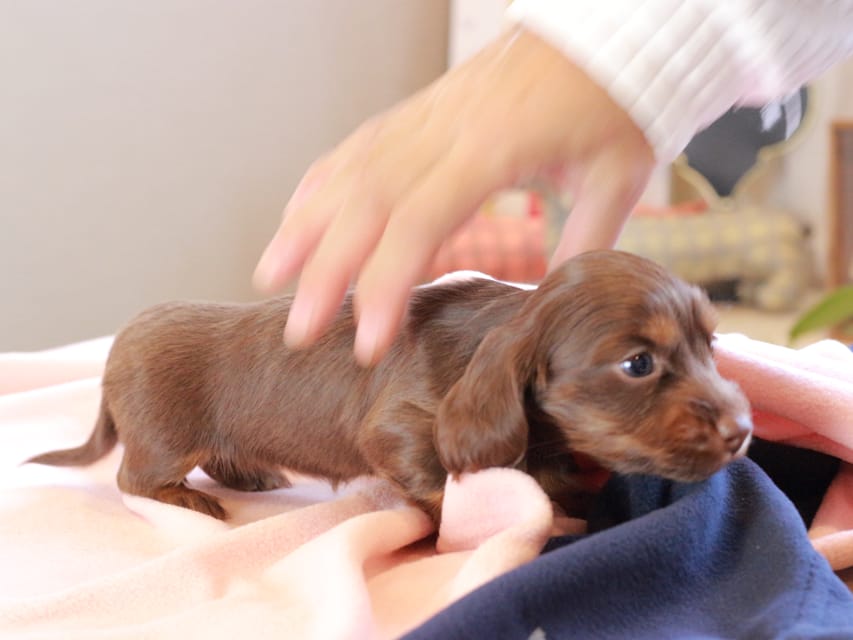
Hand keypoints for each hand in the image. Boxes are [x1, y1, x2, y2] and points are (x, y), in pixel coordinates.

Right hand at [254, 28, 654, 365]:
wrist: (608, 28)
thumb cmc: (618, 100)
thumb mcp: (619, 178)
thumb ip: (585, 245)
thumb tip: (556, 307)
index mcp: (494, 148)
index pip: (420, 221)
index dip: (386, 284)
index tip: (368, 342)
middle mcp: (445, 129)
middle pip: (367, 202)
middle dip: (326, 270)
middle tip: (300, 330)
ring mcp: (426, 114)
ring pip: (349, 170)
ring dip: (304, 224)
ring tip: (269, 276)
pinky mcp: (421, 107)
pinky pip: (359, 144)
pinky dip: (322, 181)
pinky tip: (298, 214)